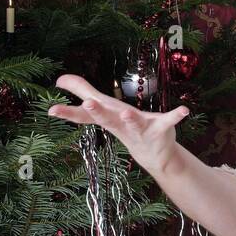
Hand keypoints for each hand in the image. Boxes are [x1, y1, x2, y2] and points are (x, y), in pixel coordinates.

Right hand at [48, 75, 189, 176]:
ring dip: (130, 118)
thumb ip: (82, 91)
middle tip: (88, 104)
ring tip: (126, 112)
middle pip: (106, 118)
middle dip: (97, 111)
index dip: (68, 112)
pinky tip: (184, 110)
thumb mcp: (103, 109)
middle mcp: (120, 124)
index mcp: (107, 117)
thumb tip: (59, 79)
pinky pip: (168, 120)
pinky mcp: (160, 130)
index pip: (84, 115)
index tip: (51, 109)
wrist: (154, 156)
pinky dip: (175, 115)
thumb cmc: (125, 126)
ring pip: (133, 123)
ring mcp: (140, 129)